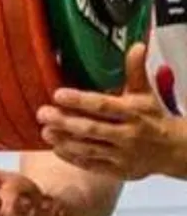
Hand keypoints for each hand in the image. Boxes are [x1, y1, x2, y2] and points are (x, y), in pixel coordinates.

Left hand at [36, 43, 186, 180]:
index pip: (103, 105)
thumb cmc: (153, 118)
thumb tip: (136, 45)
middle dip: (65, 122)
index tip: (58, 94)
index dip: (80, 101)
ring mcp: (122, 154)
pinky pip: (92, 165)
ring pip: (89, 148)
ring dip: (65, 141)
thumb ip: (135, 70)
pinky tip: (57, 148)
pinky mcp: (118, 170)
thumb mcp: (145, 93)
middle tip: (43, 113)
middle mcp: (128, 134)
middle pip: (92, 128)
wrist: (173, 150)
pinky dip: (74, 158)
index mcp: (133, 112)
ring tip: (45, 132)